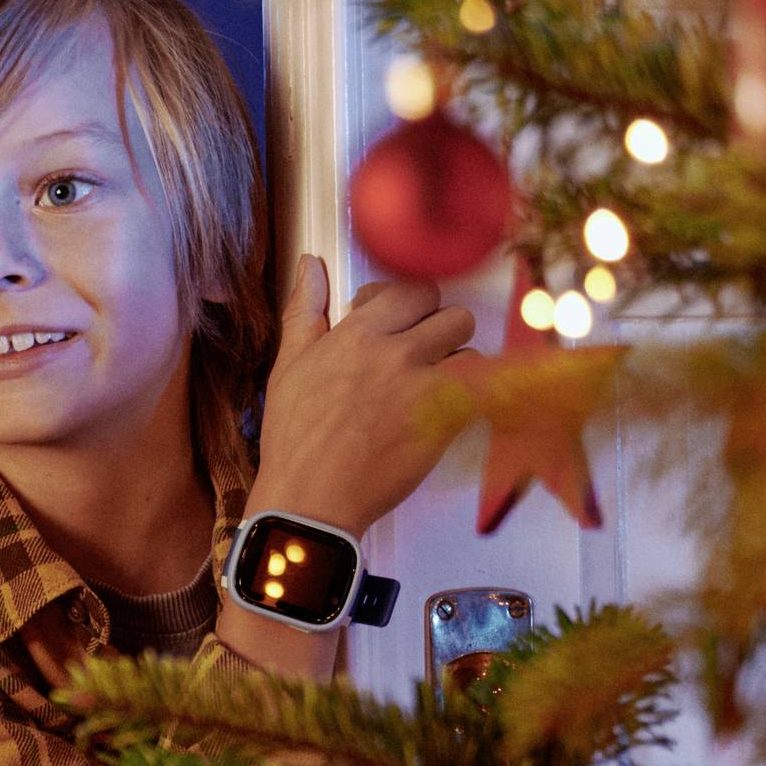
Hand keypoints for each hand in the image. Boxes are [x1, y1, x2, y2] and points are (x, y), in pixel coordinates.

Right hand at [249, 259, 475, 532]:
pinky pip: (477, 394)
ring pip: (470, 352)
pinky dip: (466, 399)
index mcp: (358, 335)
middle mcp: (396, 354)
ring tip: (431, 384)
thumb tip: (310, 267)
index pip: (413, 291)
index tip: (396, 322)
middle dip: (439, 329)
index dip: (408, 304)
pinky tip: (442, 413)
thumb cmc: (295, 438)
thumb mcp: (288, 366)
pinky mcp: (444, 425)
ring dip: (456, 363)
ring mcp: (425, 390)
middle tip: (420, 351)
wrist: (311, 499)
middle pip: (452, 315)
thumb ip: (305, 311)